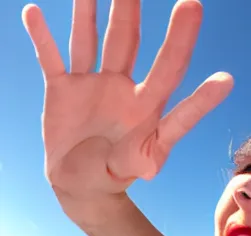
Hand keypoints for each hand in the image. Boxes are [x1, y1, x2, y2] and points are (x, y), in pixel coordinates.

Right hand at [22, 0, 232, 223]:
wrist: (82, 181)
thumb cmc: (113, 174)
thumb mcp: (132, 170)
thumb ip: (140, 161)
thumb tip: (152, 166)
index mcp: (148, 108)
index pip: (169, 74)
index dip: (181, 48)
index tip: (194, 10)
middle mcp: (124, 89)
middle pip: (129, 42)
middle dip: (130, 11)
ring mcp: (93, 85)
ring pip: (91, 40)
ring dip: (89, 11)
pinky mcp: (63, 89)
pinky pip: (51, 58)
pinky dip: (41, 38)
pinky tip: (33, 12)